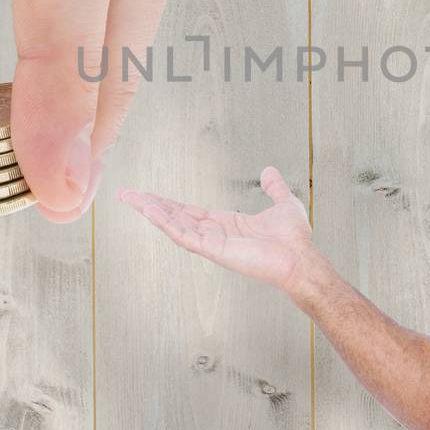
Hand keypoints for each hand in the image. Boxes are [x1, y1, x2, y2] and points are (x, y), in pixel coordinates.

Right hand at [119, 167, 316, 293]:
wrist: (301, 258)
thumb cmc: (294, 238)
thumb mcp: (283, 203)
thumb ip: (274, 187)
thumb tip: (269, 171)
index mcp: (225, 224)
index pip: (189, 212)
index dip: (168, 203)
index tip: (149, 195)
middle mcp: (214, 234)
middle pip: (175, 216)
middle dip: (150, 205)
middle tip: (127, 195)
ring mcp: (212, 243)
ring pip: (175, 225)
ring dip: (152, 212)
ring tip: (131, 199)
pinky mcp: (214, 250)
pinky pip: (185, 236)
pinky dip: (167, 224)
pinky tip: (151, 212)